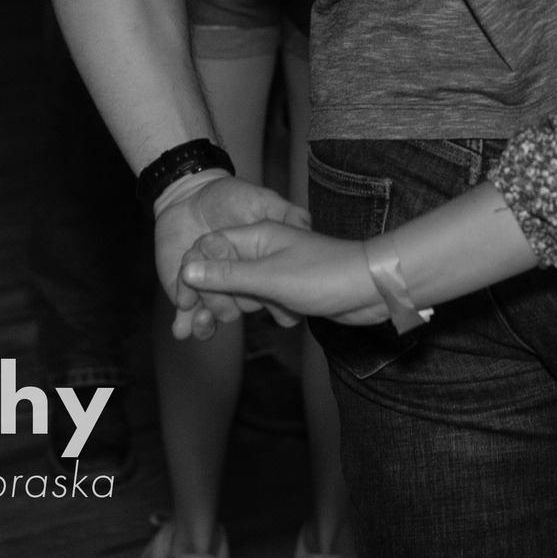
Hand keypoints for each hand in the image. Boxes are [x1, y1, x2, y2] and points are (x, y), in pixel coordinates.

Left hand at [153, 177, 312, 339]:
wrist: (189, 194)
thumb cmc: (231, 196)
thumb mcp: (262, 201)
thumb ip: (285, 212)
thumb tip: (307, 223)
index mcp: (262, 264)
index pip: (268, 290)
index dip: (263, 295)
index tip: (252, 283)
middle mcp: (241, 281)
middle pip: (239, 306)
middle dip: (224, 301)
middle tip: (211, 284)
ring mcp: (213, 289)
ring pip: (216, 316)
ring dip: (208, 321)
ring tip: (201, 314)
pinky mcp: (187, 292)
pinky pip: (188, 319)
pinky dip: (186, 326)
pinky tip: (182, 329)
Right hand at [180, 221, 386, 328]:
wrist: (372, 288)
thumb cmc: (324, 276)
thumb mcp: (269, 278)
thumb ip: (227, 275)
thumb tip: (189, 270)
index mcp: (254, 235)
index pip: (208, 248)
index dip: (192, 274)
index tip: (184, 303)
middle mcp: (263, 247)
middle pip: (222, 269)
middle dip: (216, 296)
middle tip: (214, 322)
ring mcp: (277, 265)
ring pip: (244, 287)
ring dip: (246, 306)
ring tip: (257, 317)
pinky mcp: (291, 284)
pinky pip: (266, 297)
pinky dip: (270, 309)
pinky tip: (288, 319)